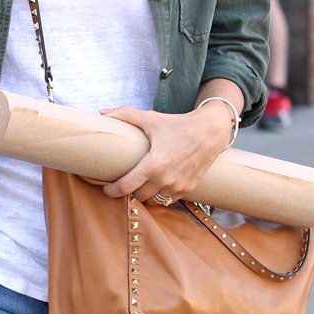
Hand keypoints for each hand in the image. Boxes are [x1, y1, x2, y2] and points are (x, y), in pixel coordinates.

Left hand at [100, 103, 231, 202]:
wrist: (210, 131)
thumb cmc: (179, 124)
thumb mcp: (151, 118)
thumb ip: (125, 114)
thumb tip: (103, 112)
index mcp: (153, 165)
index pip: (126, 186)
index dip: (113, 191)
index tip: (106, 189)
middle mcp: (165, 180)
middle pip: (138, 195)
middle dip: (129, 190)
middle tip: (125, 182)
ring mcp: (178, 186)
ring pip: (153, 201)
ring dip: (145, 195)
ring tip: (140, 185)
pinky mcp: (188, 189)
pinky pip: (168, 201)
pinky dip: (160, 196)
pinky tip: (156, 186)